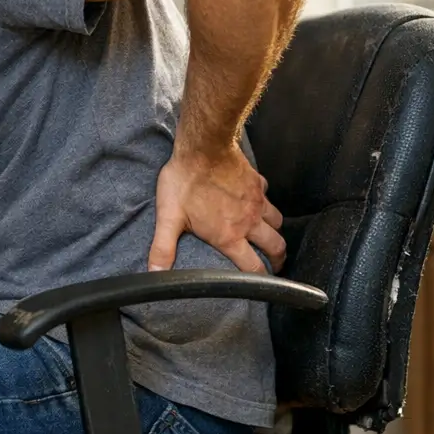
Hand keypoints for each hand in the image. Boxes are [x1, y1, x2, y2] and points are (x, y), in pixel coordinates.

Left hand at [148, 142, 285, 274]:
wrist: (203, 146)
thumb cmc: (184, 181)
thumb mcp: (168, 217)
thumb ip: (163, 248)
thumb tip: (154, 273)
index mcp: (229, 236)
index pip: (253, 267)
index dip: (261, 280)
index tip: (262, 286)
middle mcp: (248, 221)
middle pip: (275, 246)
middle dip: (278, 259)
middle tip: (276, 265)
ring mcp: (256, 201)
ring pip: (277, 222)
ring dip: (275, 232)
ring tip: (269, 237)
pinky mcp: (257, 183)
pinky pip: (268, 197)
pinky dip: (266, 204)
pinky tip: (257, 202)